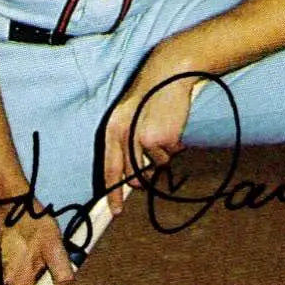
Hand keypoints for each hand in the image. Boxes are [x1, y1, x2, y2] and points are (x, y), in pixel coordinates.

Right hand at [0, 204, 75, 284]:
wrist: (11, 203)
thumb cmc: (31, 223)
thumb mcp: (53, 245)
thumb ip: (61, 271)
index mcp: (18, 282)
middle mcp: (9, 283)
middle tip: (62, 283)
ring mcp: (9, 274)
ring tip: (56, 269)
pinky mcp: (11, 265)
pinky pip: (25, 280)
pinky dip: (37, 276)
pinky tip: (46, 263)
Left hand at [104, 53, 197, 214]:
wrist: (168, 74)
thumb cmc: (151, 97)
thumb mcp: (131, 118)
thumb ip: (128, 145)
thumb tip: (134, 179)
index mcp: (112, 129)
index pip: (109, 167)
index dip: (112, 191)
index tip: (115, 210)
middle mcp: (125, 136)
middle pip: (134, 173)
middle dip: (144, 176)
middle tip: (151, 165)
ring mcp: (144, 138)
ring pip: (157, 164)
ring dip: (163, 153)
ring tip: (164, 128)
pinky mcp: (163, 138)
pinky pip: (171, 154)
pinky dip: (175, 144)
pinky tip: (173, 124)